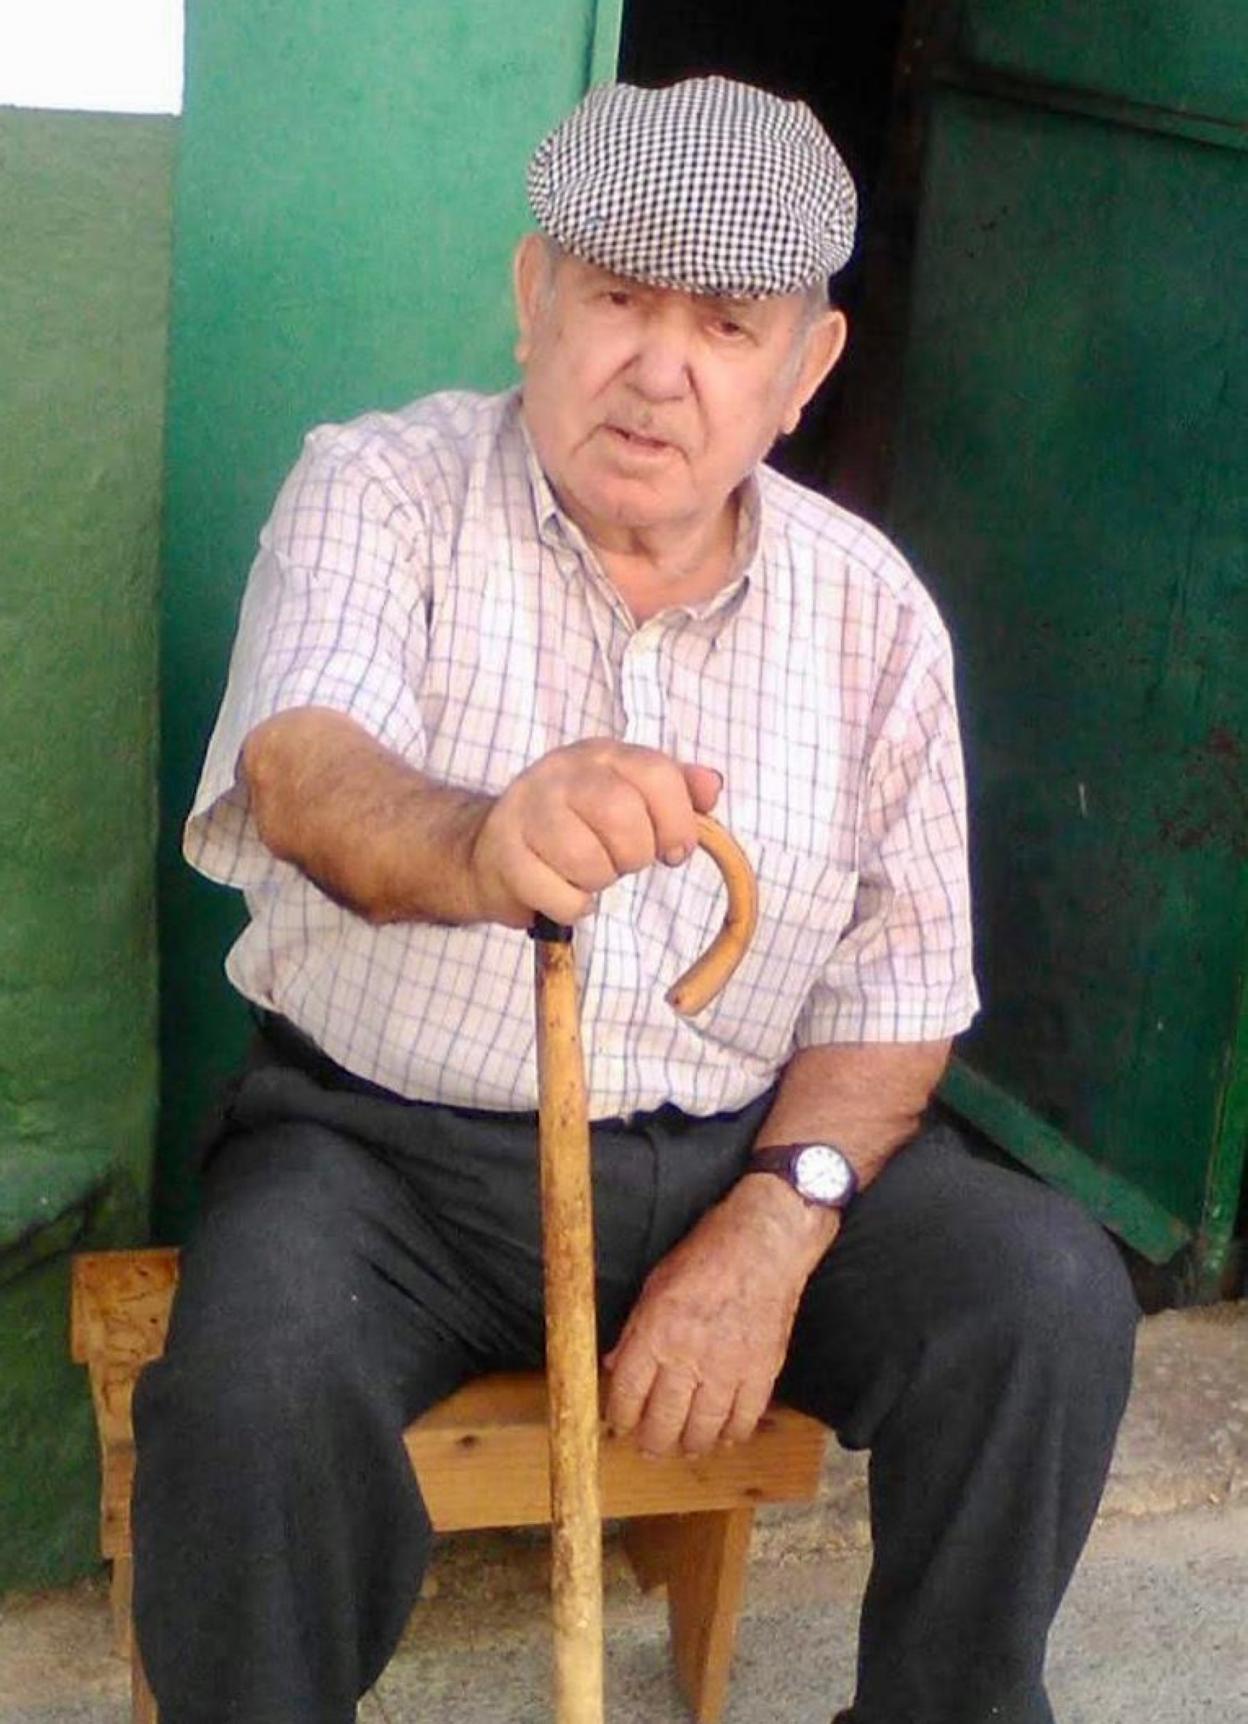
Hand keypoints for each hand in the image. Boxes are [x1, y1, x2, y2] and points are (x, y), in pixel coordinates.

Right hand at [467, 739, 720, 927]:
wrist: (490, 850)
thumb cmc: (574, 826)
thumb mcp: (628, 796)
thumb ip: (676, 789)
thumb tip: (712, 786)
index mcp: (601, 755)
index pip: (656, 774)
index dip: (677, 820)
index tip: (674, 850)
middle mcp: (561, 773)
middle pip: (621, 815)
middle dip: (634, 855)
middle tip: (623, 863)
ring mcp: (527, 811)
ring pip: (588, 861)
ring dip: (600, 882)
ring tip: (589, 875)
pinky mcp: (505, 856)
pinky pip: (562, 898)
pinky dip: (574, 907)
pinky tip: (565, 893)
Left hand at [603, 1179, 834, 1457]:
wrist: (765, 1244)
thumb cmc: (707, 1253)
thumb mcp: (656, 1284)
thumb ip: (635, 1330)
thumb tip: (615, 1365)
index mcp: (656, 1332)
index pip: (628, 1393)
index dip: (620, 1418)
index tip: (619, 1426)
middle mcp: (688, 1358)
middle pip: (663, 1422)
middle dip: (652, 1442)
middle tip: (649, 1448)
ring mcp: (728, 1369)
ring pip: (703, 1429)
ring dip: (690, 1445)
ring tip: (684, 1448)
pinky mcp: (762, 1372)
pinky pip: (744, 1419)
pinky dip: (732, 1434)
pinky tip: (724, 1435)